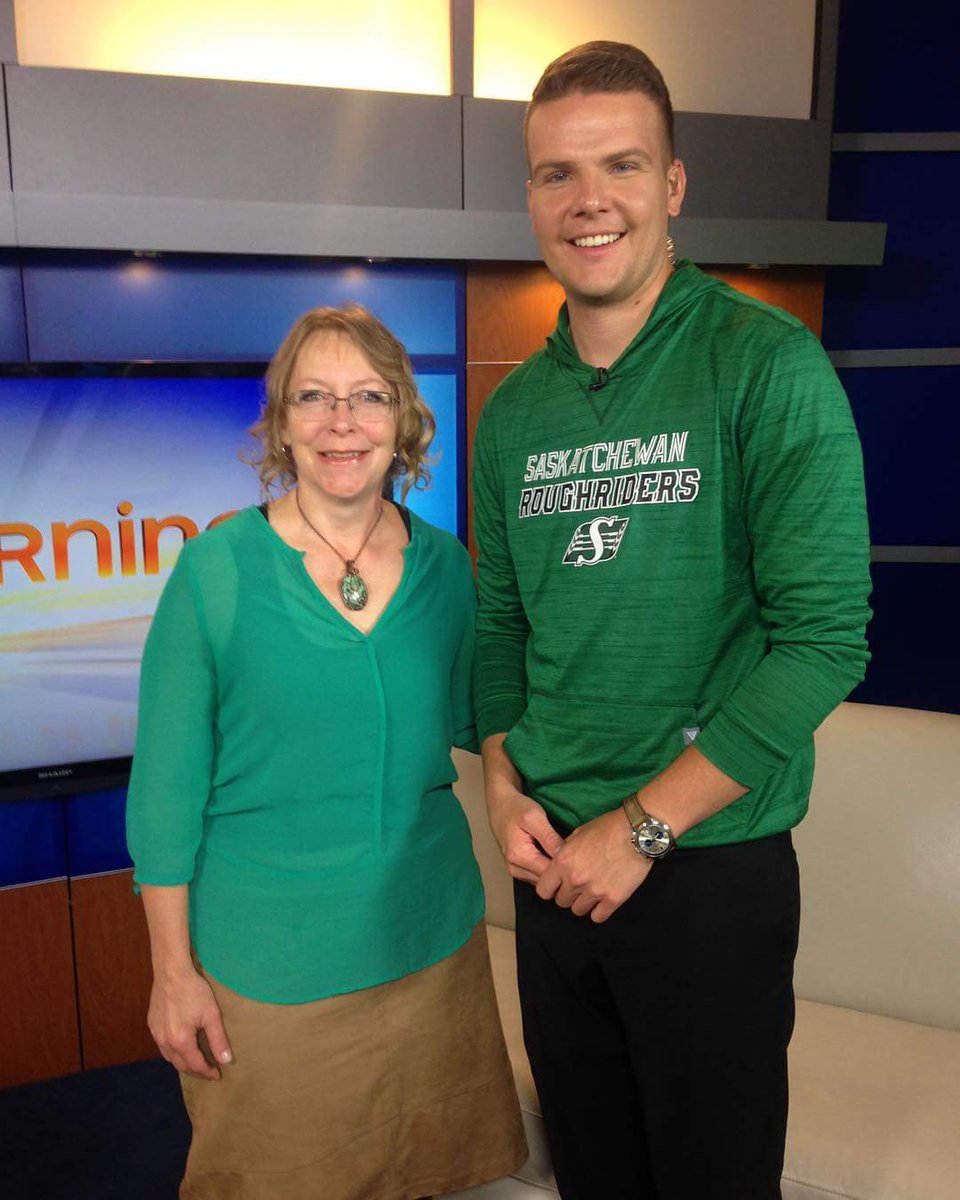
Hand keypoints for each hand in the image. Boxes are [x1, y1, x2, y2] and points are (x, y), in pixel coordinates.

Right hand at [147, 966, 232, 1080]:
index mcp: (180, 1041)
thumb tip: (226, 1060)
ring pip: (169, 1057)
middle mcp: (164, 1042)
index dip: (207, 1072)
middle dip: (196, 1071)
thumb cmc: (194, 991)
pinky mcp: (151, 1025)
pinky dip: (174, 1052)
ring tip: (196, 1062)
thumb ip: (218, 1039)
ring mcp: (156, 1034)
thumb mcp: (211, 1015)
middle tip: (209, 1071)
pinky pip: (162, 1046)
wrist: (171, 973)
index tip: (218, 1075)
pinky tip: (181, 1047)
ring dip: (183, 1063)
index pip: (195, 1065)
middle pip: (180, 1065)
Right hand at [487, 783, 564, 883]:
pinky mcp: (517, 869)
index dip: (565, 867)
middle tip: (572, 854)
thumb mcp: (536, 818)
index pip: (549, 874)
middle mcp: (514, 868)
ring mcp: (515, 871)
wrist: (500, 806)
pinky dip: (546, 868)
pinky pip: (537, 875)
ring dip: (554, 871)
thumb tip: (566, 858)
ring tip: (562, 854)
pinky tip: (552, 855)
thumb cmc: (516, 808)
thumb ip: (550, 839)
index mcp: (519, 857)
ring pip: (542, 880)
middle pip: (546, 880)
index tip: (576, 855)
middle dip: (560, 870)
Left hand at [536, 808, 652, 922]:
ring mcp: (594, 891)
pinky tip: (603, 900)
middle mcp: (575, 879)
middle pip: (561, 901)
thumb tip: (559, 865)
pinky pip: (598, 917)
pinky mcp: (613, 899)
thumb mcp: (578, 834)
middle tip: (579, 886)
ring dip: (583, 903)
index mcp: (563, 862)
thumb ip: (565, 853)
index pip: (543, 890)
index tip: (557, 886)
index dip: (550, 889)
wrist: (637, 831)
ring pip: (578, 911)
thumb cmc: (607, 828)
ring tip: (592, 891)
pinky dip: (599, 911)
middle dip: (568, 894)